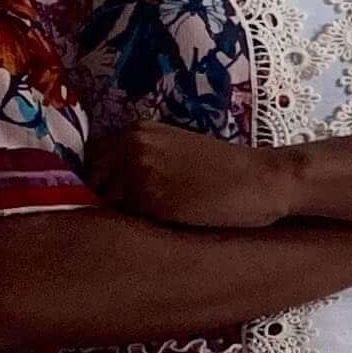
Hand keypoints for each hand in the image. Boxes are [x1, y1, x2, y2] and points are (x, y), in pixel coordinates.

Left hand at [88, 119, 301, 230]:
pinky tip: (161, 221)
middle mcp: (131, 146)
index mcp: (138, 130)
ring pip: (104, 200)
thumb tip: (109, 183)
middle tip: (133, 208)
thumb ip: (142, 157)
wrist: (259, 180)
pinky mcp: (146, 199)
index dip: (103, 176)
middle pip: (92, 178)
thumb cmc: (225, 169)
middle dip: (106, 194)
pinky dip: (134, 222)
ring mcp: (136, 171)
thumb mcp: (176, 150)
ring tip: (152, 215)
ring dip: (120, 210)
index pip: (93, 155)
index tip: (116, 191)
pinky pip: (123, 216)